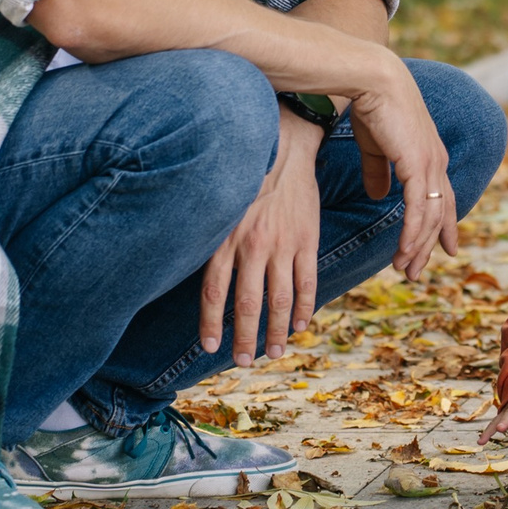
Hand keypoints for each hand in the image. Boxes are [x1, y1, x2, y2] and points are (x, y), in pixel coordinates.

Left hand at [200, 104, 323, 364]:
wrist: (285, 146)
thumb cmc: (247, 176)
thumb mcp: (220, 206)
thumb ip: (211, 240)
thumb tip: (199, 272)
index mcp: (226, 239)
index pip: (215, 293)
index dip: (211, 323)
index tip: (209, 347)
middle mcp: (253, 246)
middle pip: (248, 304)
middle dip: (245, 338)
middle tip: (244, 362)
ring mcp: (283, 245)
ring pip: (280, 300)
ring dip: (277, 331)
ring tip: (274, 352)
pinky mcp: (307, 241)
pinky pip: (306, 282)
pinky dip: (304, 307)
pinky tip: (300, 325)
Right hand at [348, 52, 456, 281]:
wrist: (372, 81)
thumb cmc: (372, 108)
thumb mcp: (376, 147)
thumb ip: (379, 172)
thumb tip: (379, 196)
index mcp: (430, 156)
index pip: (442, 199)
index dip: (444, 225)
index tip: (445, 249)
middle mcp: (437, 162)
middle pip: (439, 214)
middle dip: (428, 246)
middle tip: (416, 271)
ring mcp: (431, 164)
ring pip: (429, 217)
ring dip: (416, 246)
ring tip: (404, 269)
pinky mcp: (418, 165)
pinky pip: (418, 209)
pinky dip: (412, 233)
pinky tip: (404, 251)